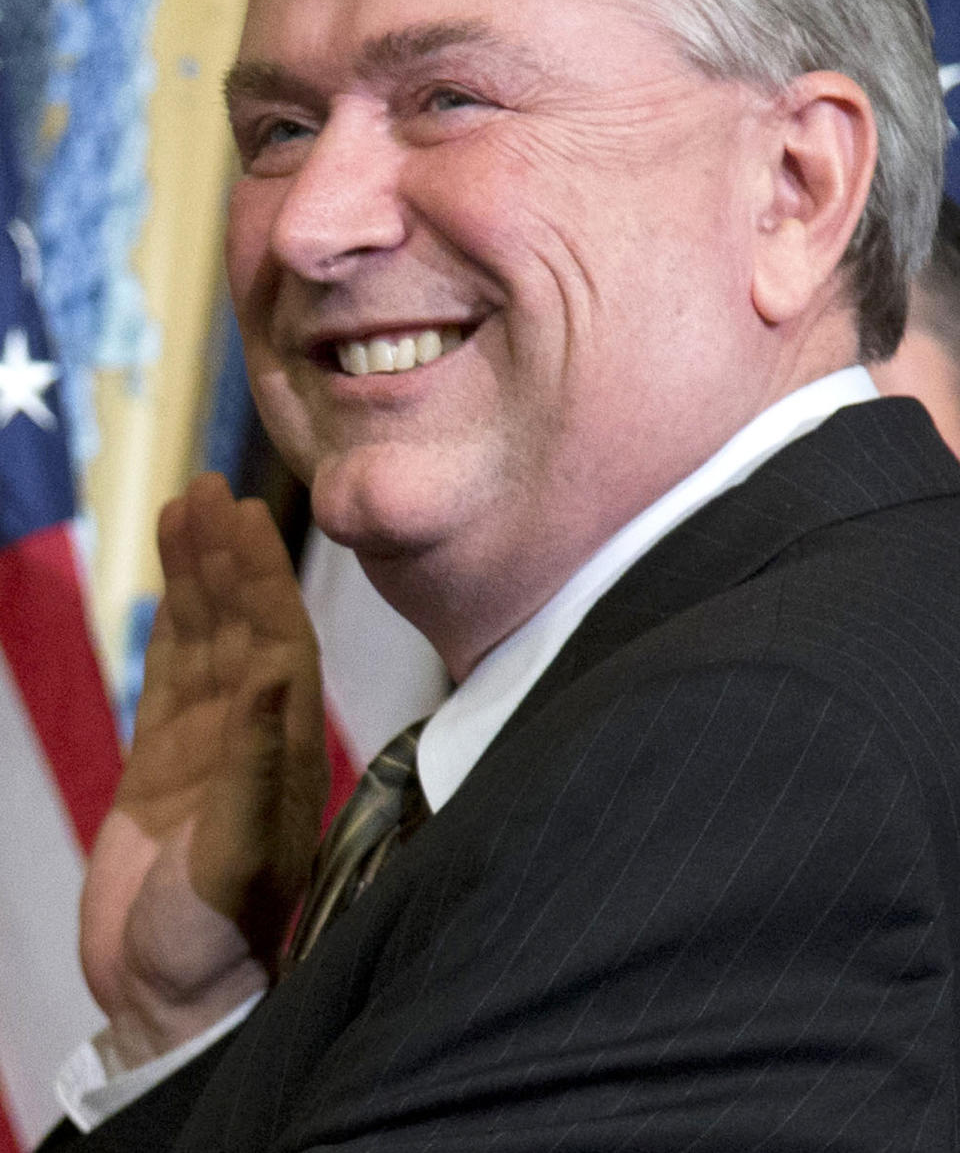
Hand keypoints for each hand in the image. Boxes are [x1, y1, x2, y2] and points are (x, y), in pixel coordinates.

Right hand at [80, 474, 327, 1067]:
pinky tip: (169, 584)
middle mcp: (254, 735)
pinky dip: (170, 626)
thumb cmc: (215, 941)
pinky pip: (169, 676)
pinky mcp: (163, 766)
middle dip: (229, 557)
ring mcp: (208, 746)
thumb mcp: (236, 854)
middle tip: (212, 487)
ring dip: (199, 577)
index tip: (245, 513)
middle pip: (243, 623)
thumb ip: (252, 764)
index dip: (262, 575)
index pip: (278, 637)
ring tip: (187, 508)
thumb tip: (270, 669)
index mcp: (283, 748)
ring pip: (206, 640)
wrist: (171, 999)